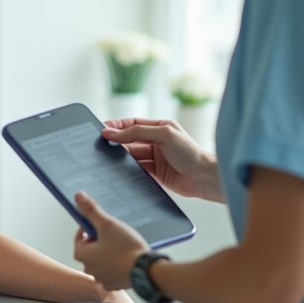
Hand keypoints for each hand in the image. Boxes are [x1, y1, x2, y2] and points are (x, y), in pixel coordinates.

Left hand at [73, 191, 148, 290]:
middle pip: (91, 249)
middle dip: (100, 241)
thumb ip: (92, 210)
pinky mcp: (115, 284)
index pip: (80, 237)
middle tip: (114, 234)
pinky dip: (118, 264)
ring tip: (122, 245)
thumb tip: (78, 196)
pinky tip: (127, 257)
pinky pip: (113, 271)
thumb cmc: (126, 248)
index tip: (100, 224)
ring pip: (102, 261)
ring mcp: (102, 278)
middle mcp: (89, 269)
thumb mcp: (107, 224)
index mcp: (82, 255)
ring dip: (109, 253)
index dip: (90, 228)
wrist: (146, 270)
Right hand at [102, 118, 222, 201]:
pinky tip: (119, 171)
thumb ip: (137, 132)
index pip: (133, 124)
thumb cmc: (190, 153)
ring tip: (108, 158)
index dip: (117, 126)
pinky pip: (136, 170)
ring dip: (121, 157)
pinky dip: (128, 170)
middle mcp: (157, 141)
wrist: (203, 178)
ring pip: (132, 156)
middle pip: (130, 140)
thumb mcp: (164, 135)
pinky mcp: (155, 174)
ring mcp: (155, 158)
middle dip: (116, 142)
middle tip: (100, 145)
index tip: (102, 129)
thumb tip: (114, 132)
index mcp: (160, 127)